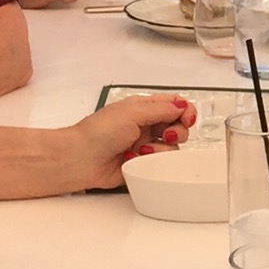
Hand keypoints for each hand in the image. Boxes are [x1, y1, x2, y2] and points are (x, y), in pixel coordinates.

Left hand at [70, 94, 193, 188]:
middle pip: (178, 126)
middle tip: (165, 135)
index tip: (187, 119)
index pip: (174, 104)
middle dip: (176, 131)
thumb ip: (161, 109)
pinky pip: (160, 164)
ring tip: (142, 150)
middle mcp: (145, 125)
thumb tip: (182, 106)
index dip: (185, 111)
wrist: (81, 159)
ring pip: (171, 147)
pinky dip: (151, 162)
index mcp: (143, 108)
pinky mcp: (141, 164)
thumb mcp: (133, 112)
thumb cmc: (98, 133)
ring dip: (160, 149)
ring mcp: (144, 145)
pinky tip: (135, 159)